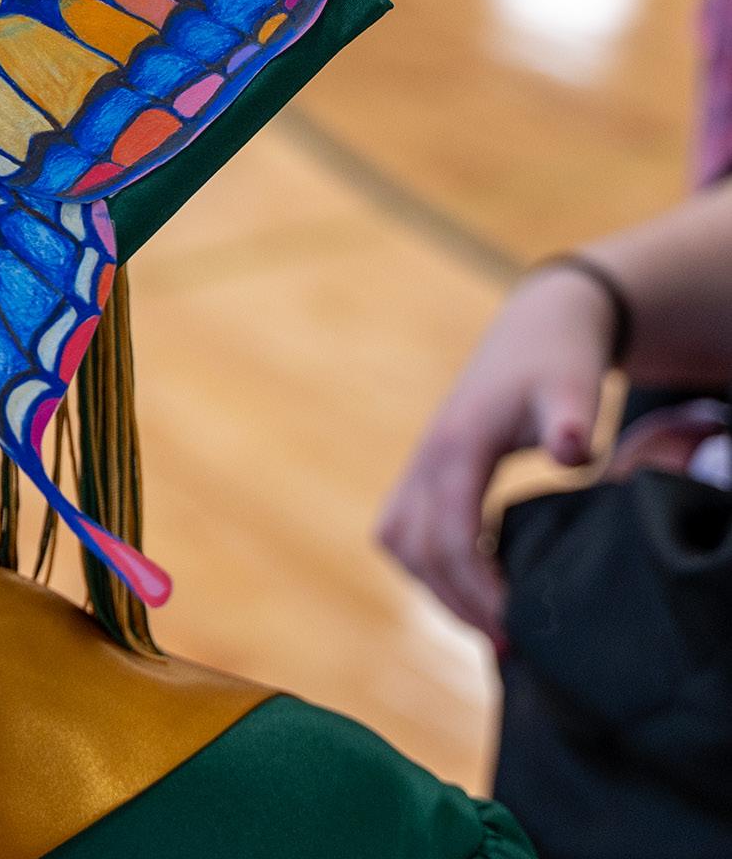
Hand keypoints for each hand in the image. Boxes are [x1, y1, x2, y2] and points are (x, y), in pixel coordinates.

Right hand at [377, 264, 610, 641]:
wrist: (537, 329)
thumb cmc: (560, 363)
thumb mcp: (574, 387)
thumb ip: (574, 420)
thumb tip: (570, 454)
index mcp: (456, 446)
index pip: (447, 535)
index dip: (475, 589)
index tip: (514, 628)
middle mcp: (425, 457)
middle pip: (415, 549)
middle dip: (455, 602)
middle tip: (507, 643)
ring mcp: (419, 463)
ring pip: (397, 543)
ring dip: (432, 585)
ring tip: (485, 619)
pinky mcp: (424, 470)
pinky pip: (402, 530)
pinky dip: (426, 564)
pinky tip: (472, 579)